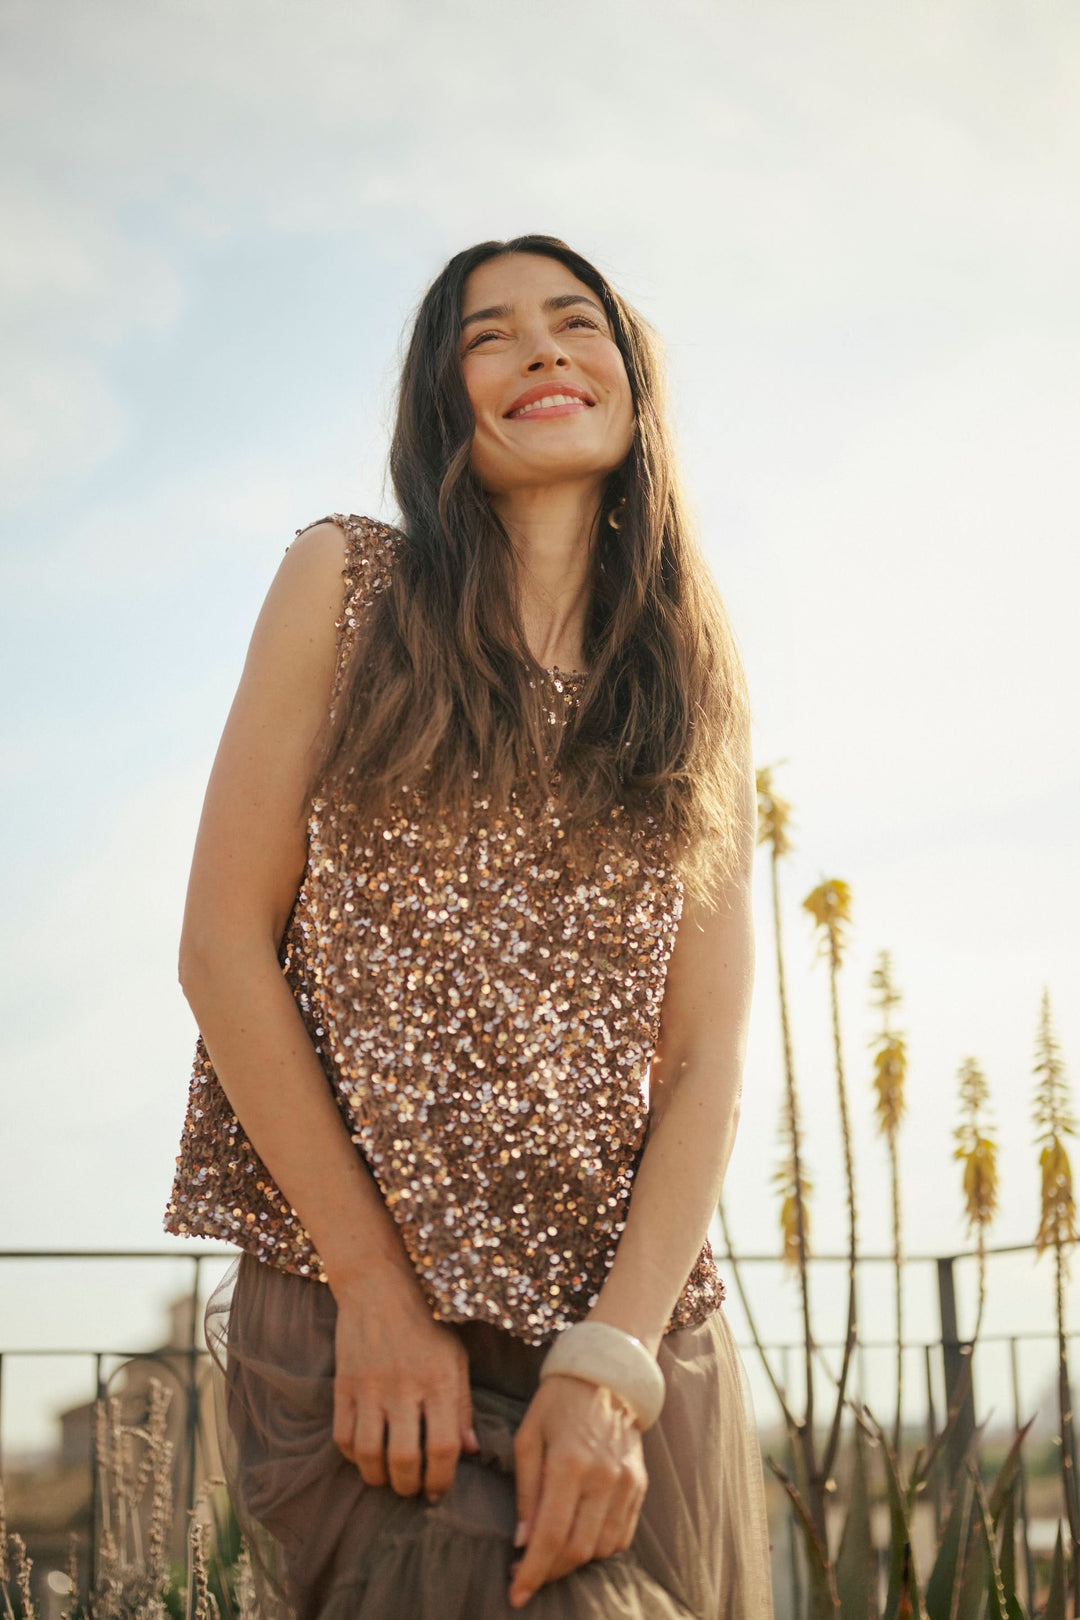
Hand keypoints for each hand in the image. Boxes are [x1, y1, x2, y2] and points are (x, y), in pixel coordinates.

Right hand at [331, 1267, 479, 1501]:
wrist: (379, 1288)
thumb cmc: (427, 1324)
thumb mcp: (456, 1358)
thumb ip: (463, 1405)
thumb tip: (469, 1450)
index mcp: (438, 1380)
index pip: (442, 1447)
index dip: (441, 1479)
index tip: (438, 1490)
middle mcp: (404, 1387)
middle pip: (403, 1459)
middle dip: (409, 1486)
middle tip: (413, 1488)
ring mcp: (370, 1387)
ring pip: (369, 1454)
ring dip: (379, 1478)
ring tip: (389, 1479)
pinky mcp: (343, 1385)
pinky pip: (343, 1437)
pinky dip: (354, 1457)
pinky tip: (366, 1456)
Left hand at [508, 1373, 647, 1608]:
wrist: (605, 1375)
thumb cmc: (557, 1404)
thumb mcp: (528, 1437)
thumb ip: (527, 1491)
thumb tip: (523, 1542)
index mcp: (569, 1463)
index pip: (551, 1534)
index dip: (533, 1571)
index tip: (517, 1594)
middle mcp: (602, 1477)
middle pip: (578, 1549)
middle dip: (550, 1572)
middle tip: (527, 1575)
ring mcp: (626, 1482)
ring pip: (602, 1548)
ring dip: (575, 1562)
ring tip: (552, 1555)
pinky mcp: (640, 1485)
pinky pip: (622, 1536)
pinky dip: (600, 1548)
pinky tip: (580, 1538)